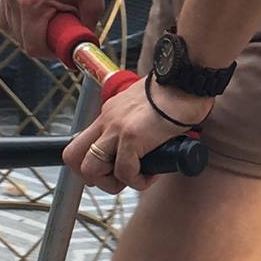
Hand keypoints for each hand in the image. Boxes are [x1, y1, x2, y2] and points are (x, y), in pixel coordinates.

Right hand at [0, 0, 104, 57]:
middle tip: (60, 34)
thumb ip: (87, 30)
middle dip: (41, 42)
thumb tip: (82, 50)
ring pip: (10, 28)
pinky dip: (19, 20)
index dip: (50, 53)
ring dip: (28, 32)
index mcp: (33, 2)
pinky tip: (36, 15)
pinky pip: (6, 14)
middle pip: (20, 39)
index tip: (63, 48)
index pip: (33, 46)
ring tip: (49, 22)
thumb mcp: (93, 2)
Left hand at [65, 79, 212, 192]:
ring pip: (91, 169)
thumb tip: (149, 140)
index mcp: (109, 113)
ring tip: (137, 177)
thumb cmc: (177, 91)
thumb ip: (139, 120)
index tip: (114, 169)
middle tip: (121, 178)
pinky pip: (125, 172)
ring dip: (114, 182)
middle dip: (95, 177)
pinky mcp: (131, 137)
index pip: (81, 144)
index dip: (93, 164)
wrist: (186, 78)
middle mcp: (107, 120)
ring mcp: (116, 128)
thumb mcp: (147, 105)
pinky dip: (139, 181)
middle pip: (74, 158)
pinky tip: (153, 174)